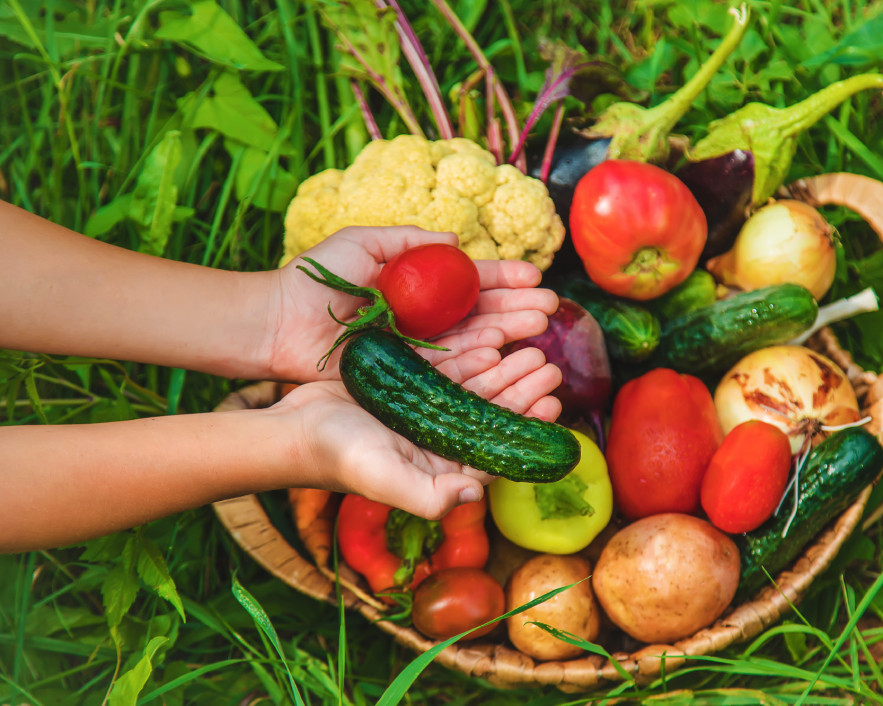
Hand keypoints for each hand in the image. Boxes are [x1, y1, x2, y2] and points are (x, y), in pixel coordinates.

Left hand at [263, 225, 558, 382]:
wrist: (275, 322)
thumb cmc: (314, 279)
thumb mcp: (361, 243)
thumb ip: (407, 240)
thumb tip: (455, 240)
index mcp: (418, 287)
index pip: (470, 283)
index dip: (504, 279)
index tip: (536, 278)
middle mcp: (425, 320)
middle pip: (480, 314)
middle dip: (518, 308)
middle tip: (550, 308)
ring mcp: (417, 350)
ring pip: (472, 341)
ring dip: (508, 333)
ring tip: (539, 327)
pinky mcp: (405, 377)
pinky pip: (448, 369)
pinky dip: (478, 361)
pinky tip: (505, 352)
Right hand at [278, 331, 563, 519]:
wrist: (293, 430)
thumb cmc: (338, 459)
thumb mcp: (385, 479)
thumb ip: (430, 496)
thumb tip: (476, 495)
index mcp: (440, 468)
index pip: (495, 448)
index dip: (525, 427)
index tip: (552, 404)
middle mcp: (436, 442)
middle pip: (491, 413)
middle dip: (522, 390)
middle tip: (549, 365)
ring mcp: (423, 414)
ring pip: (474, 388)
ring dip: (504, 370)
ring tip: (532, 348)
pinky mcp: (407, 388)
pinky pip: (448, 368)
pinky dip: (472, 355)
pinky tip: (494, 341)